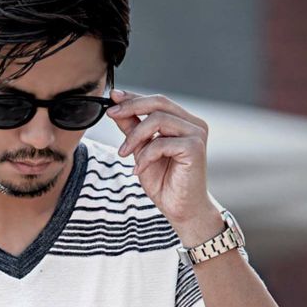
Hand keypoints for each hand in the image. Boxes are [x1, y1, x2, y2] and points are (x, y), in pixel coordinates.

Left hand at [105, 88, 213, 226]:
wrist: (181, 210)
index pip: (157, 101)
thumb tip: (116, 107)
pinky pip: (161, 143)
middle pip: (159, 102)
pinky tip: (138, 170)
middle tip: (110, 115)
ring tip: (123, 154)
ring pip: (158, 120)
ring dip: (135, 136)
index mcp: (183, 122)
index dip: (134, 97)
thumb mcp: (141, 152)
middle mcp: (193, 124)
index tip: (112, 97)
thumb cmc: (164, 183)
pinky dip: (145, 156)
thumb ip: (132, 129)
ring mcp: (196, 134)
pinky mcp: (195, 148)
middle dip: (131, 106)